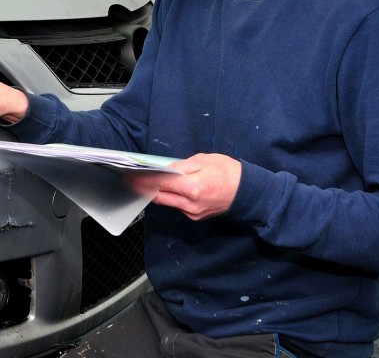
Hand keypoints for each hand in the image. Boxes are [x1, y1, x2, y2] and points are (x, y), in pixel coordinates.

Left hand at [126, 153, 241, 219]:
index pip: (161, 185)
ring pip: (168, 203)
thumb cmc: (228, 172)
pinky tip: (164, 189)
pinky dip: (169, 197)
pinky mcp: (195, 217)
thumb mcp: (203, 160)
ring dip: (156, 193)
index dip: (144, 180)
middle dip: (144, 189)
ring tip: (144, 183)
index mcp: (193, 188)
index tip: (132, 176)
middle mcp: (191, 205)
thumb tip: (163, 170)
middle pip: (160, 198)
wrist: (248, 192)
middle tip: (130, 180)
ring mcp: (193, 213)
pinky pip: (177, 206)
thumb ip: (180, 166)